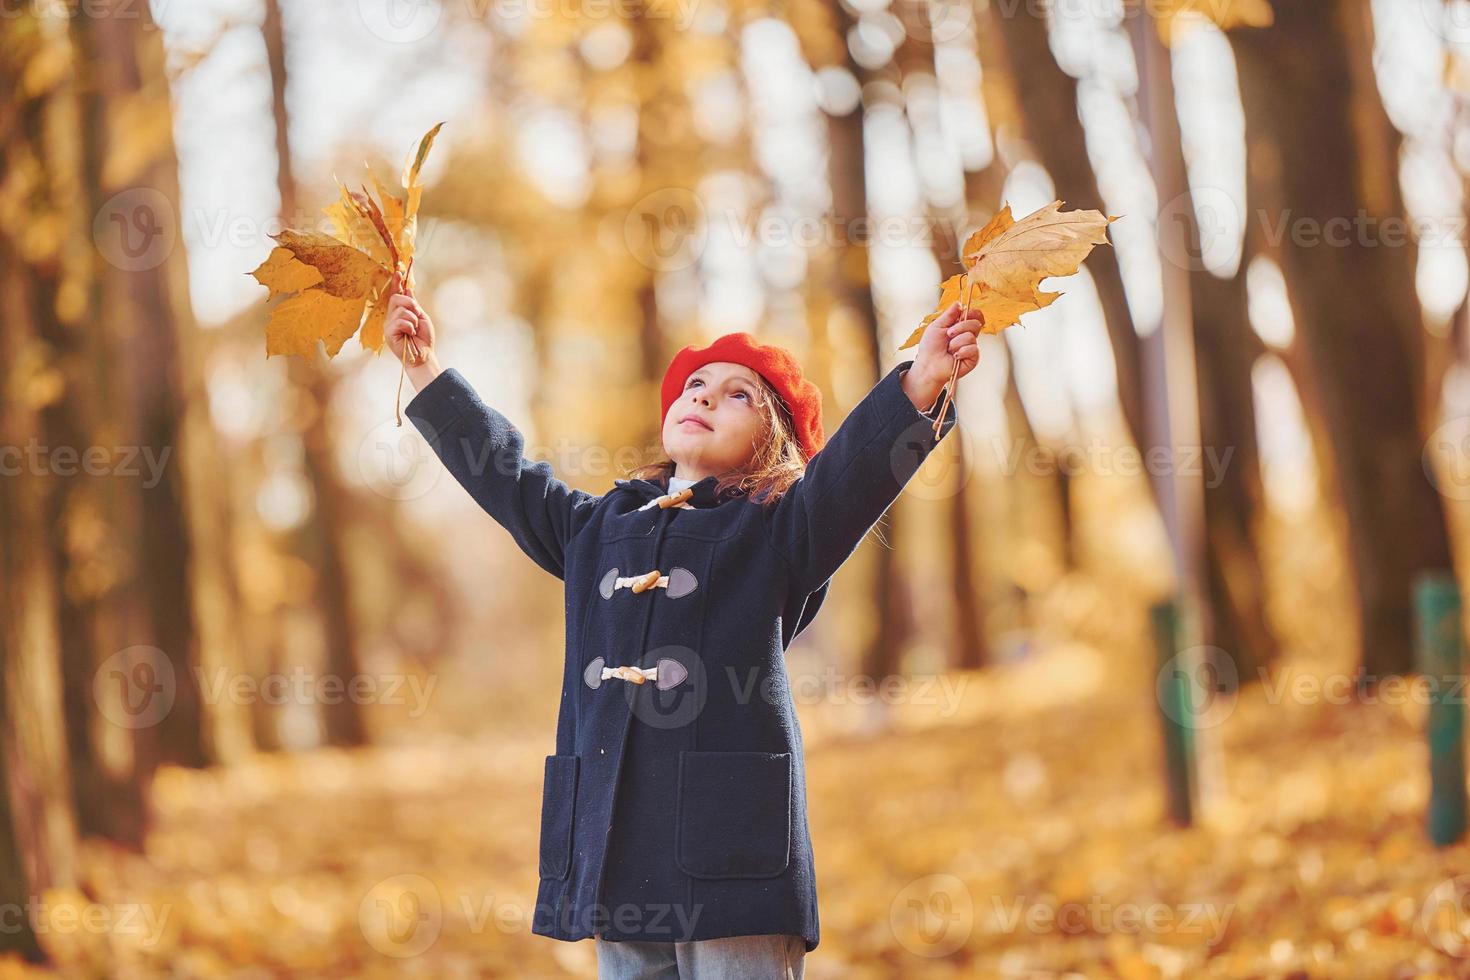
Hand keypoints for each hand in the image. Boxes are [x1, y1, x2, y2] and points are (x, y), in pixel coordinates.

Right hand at [385, 270, 441, 390]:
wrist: (424, 355)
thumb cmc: (423, 338)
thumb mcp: (421, 317)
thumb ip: (413, 305)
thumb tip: (407, 290)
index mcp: (399, 312)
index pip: (396, 294)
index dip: (396, 283)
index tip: (399, 271)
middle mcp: (392, 317)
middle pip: (396, 298)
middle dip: (409, 303)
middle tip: (417, 313)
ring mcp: (389, 325)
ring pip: (400, 310)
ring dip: (413, 318)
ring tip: (415, 328)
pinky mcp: (388, 333)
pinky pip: (400, 321)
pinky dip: (410, 326)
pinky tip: (411, 333)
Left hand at [903, 301, 982, 408]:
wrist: (928, 364)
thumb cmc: (930, 346)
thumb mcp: (937, 326)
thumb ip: (949, 314)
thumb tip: (959, 303)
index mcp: (961, 326)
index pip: (975, 315)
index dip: (973, 313)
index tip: (965, 313)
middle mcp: (968, 335)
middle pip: (976, 323)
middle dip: (960, 327)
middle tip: (948, 334)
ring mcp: (971, 347)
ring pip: (971, 337)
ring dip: (956, 342)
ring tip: (948, 349)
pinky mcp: (973, 358)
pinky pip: (974, 349)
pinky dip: (962, 351)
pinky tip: (954, 356)